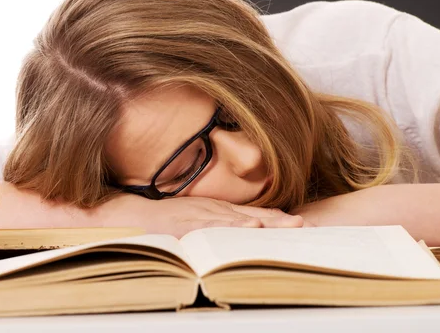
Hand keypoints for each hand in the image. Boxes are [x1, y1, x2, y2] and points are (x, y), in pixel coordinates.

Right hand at [96, 195, 305, 237]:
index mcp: (217, 209)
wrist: (133, 214)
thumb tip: (248, 229)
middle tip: (306, 225)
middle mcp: (213, 209)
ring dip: (264, 222)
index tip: (302, 224)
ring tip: (289, 225)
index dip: (278, 219)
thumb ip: (218, 222)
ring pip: (238, 219)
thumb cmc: (165, 219)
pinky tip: (249, 228)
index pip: (254, 214)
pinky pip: (213, 226)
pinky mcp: (187, 224)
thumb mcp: (195, 217)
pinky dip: (232, 226)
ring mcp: (201, 215)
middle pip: (253, 216)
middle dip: (280, 221)